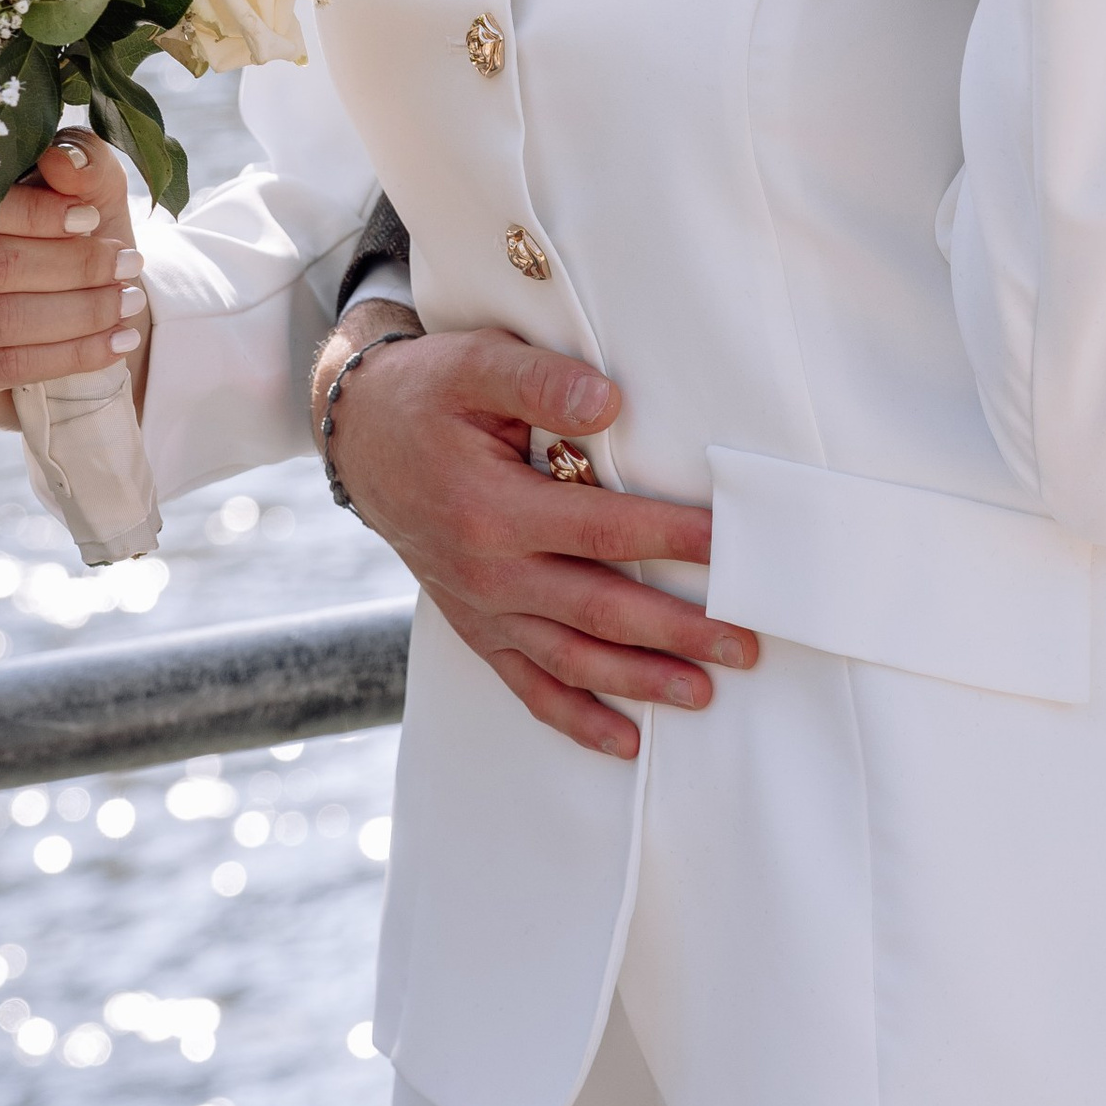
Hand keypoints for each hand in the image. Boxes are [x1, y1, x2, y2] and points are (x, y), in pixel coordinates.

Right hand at [0, 131, 144, 432]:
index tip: (90, 217)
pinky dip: (71, 354)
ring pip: (2, 319)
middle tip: (129, 264)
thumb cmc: (75, 245)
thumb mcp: (88, 195)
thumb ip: (83, 165)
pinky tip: (115, 344)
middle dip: (73, 266)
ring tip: (130, 302)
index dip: (36, 212)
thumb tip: (63, 162)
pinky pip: (7, 366)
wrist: (79, 323)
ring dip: (80, 312)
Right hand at [314, 315, 757, 764]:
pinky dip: (576, 718)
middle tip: (743, 643)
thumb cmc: (430, 393)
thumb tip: (610, 405)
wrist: (362, 436)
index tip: (731, 548)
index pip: (602, 532)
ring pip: (571, 660)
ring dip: (640, 681)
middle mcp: (487, 572)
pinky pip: (528, 684)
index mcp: (492, 509)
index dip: (671, 540)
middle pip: (599, 611)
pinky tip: (626, 740)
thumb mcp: (477, 365)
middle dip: (676, 630)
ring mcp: (481, 608)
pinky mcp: (477, 625)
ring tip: (705, 693)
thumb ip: (542, 383)